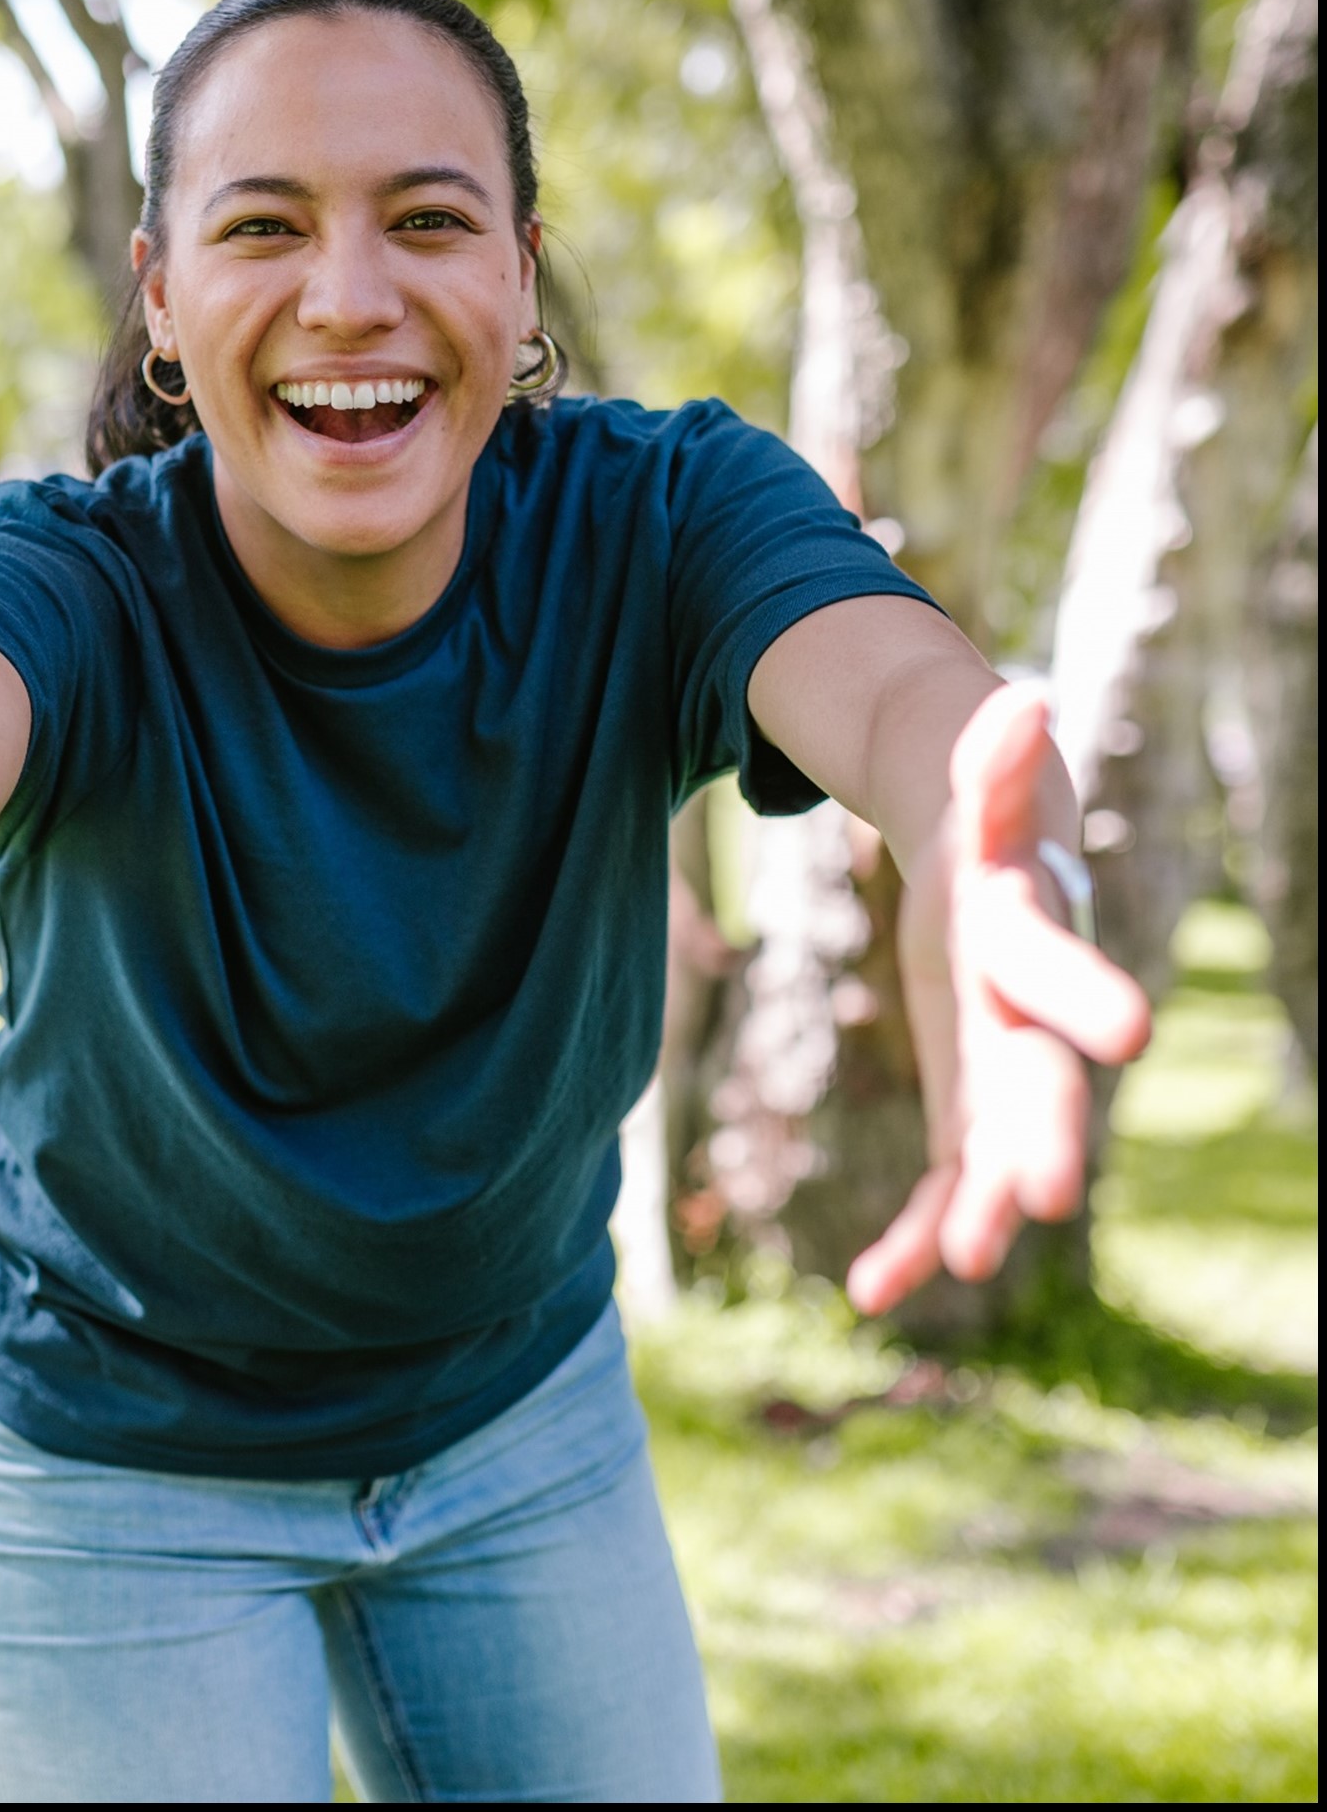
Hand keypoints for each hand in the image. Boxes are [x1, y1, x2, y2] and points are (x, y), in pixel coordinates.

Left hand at [847, 683, 1150, 1314]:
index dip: (1082, 995)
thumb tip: (1013, 700)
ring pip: (987, 1151)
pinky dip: (905, 1235)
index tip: (1127, 1036)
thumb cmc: (989, 835)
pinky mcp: (964, 1105)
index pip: (1052, 966)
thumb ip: (991, 760)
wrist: (997, 874)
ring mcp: (1000, 1072)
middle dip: (1040, 1137)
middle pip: (1039, 1079)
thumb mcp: (983, 796)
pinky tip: (868, 1295)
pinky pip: (936, 1179)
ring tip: (948, 1270)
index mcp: (1027, 939)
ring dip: (967, 1209)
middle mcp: (1027, 1018)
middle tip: (1040, 1201)